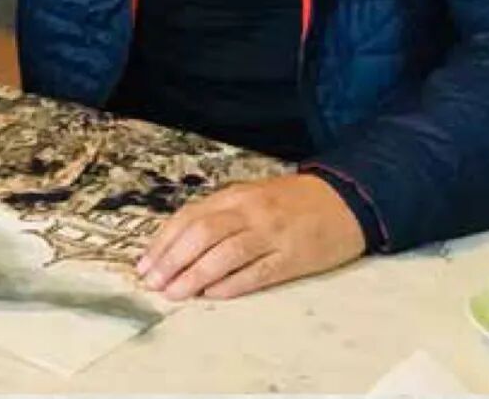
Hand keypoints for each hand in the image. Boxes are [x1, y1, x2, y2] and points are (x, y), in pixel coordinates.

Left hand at [137, 173, 364, 299]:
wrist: (343, 200)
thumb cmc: (291, 202)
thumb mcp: (250, 197)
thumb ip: (219, 215)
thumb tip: (179, 243)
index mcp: (235, 195)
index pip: (190, 217)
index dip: (164, 241)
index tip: (145, 263)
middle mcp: (249, 211)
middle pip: (202, 234)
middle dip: (172, 259)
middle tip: (153, 281)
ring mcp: (271, 234)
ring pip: (225, 253)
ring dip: (195, 275)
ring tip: (175, 293)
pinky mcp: (292, 258)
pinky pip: (257, 272)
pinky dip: (232, 284)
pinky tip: (212, 294)